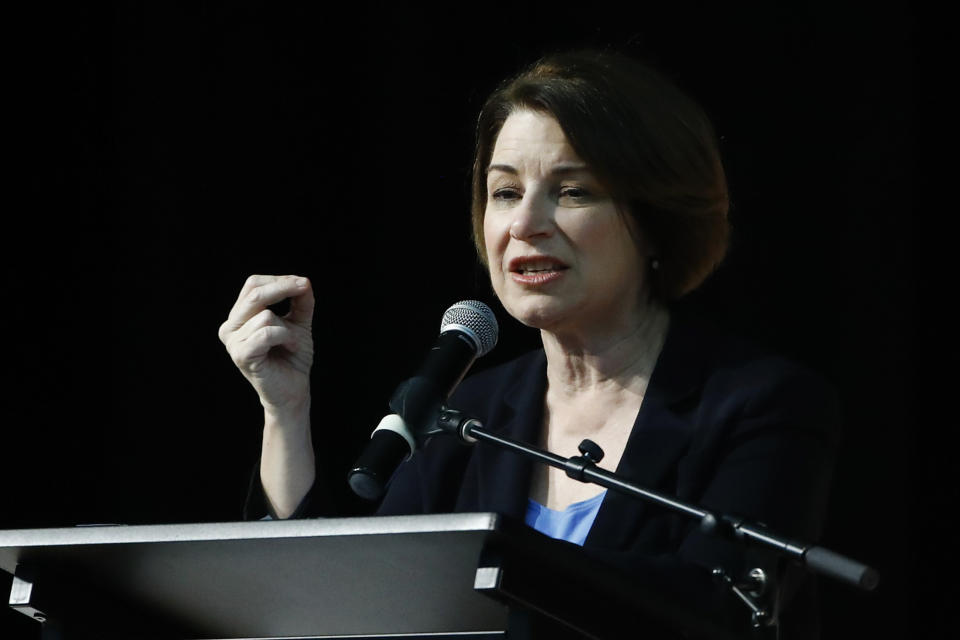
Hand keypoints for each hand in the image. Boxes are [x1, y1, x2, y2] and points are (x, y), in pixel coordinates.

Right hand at [218, 275, 313, 416]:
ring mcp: (233, 342)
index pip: (253, 285)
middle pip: (254, 293)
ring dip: (288, 326)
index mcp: (240, 316)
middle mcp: (230, 327)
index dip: (278, 280)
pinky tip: (292, 346)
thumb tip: (303, 280)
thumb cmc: (292, 356)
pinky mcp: (241, 355)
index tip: (302, 283)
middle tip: (303, 288)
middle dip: (283, 288)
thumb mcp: (299, 322)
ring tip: (294, 341)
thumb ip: (300, 301)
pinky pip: (267, 332)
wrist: (293, 389)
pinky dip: (286, 337)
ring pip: (264, 314)